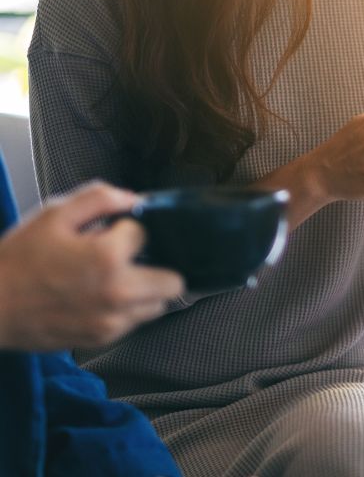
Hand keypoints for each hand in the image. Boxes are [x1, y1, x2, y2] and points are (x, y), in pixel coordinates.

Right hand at [0, 183, 184, 350]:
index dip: (127, 230)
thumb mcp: (53, 215)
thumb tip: (133, 199)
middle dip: (157, 265)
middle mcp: (119, 292)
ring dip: (146, 290)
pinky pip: (134, 322)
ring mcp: (113, 320)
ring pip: (158, 306)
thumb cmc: (17, 261)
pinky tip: (99, 298)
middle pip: (173, 281)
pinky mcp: (103, 338)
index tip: (108, 233)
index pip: (145, 234)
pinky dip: (127, 310)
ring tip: (114, 280)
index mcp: (108, 257)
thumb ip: (99, 199)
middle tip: (130, 260)